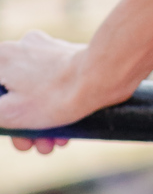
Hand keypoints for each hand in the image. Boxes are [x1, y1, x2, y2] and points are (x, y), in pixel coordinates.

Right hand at [0, 31, 95, 154]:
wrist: (102, 76)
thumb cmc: (53, 96)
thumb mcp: (8, 113)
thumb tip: (1, 110)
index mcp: (2, 57)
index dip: (2, 119)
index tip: (15, 135)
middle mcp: (22, 47)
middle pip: (14, 95)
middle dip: (24, 126)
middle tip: (35, 146)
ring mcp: (47, 50)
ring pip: (36, 92)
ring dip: (42, 122)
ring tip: (55, 143)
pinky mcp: (68, 55)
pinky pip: (55, 85)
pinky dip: (57, 106)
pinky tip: (67, 130)